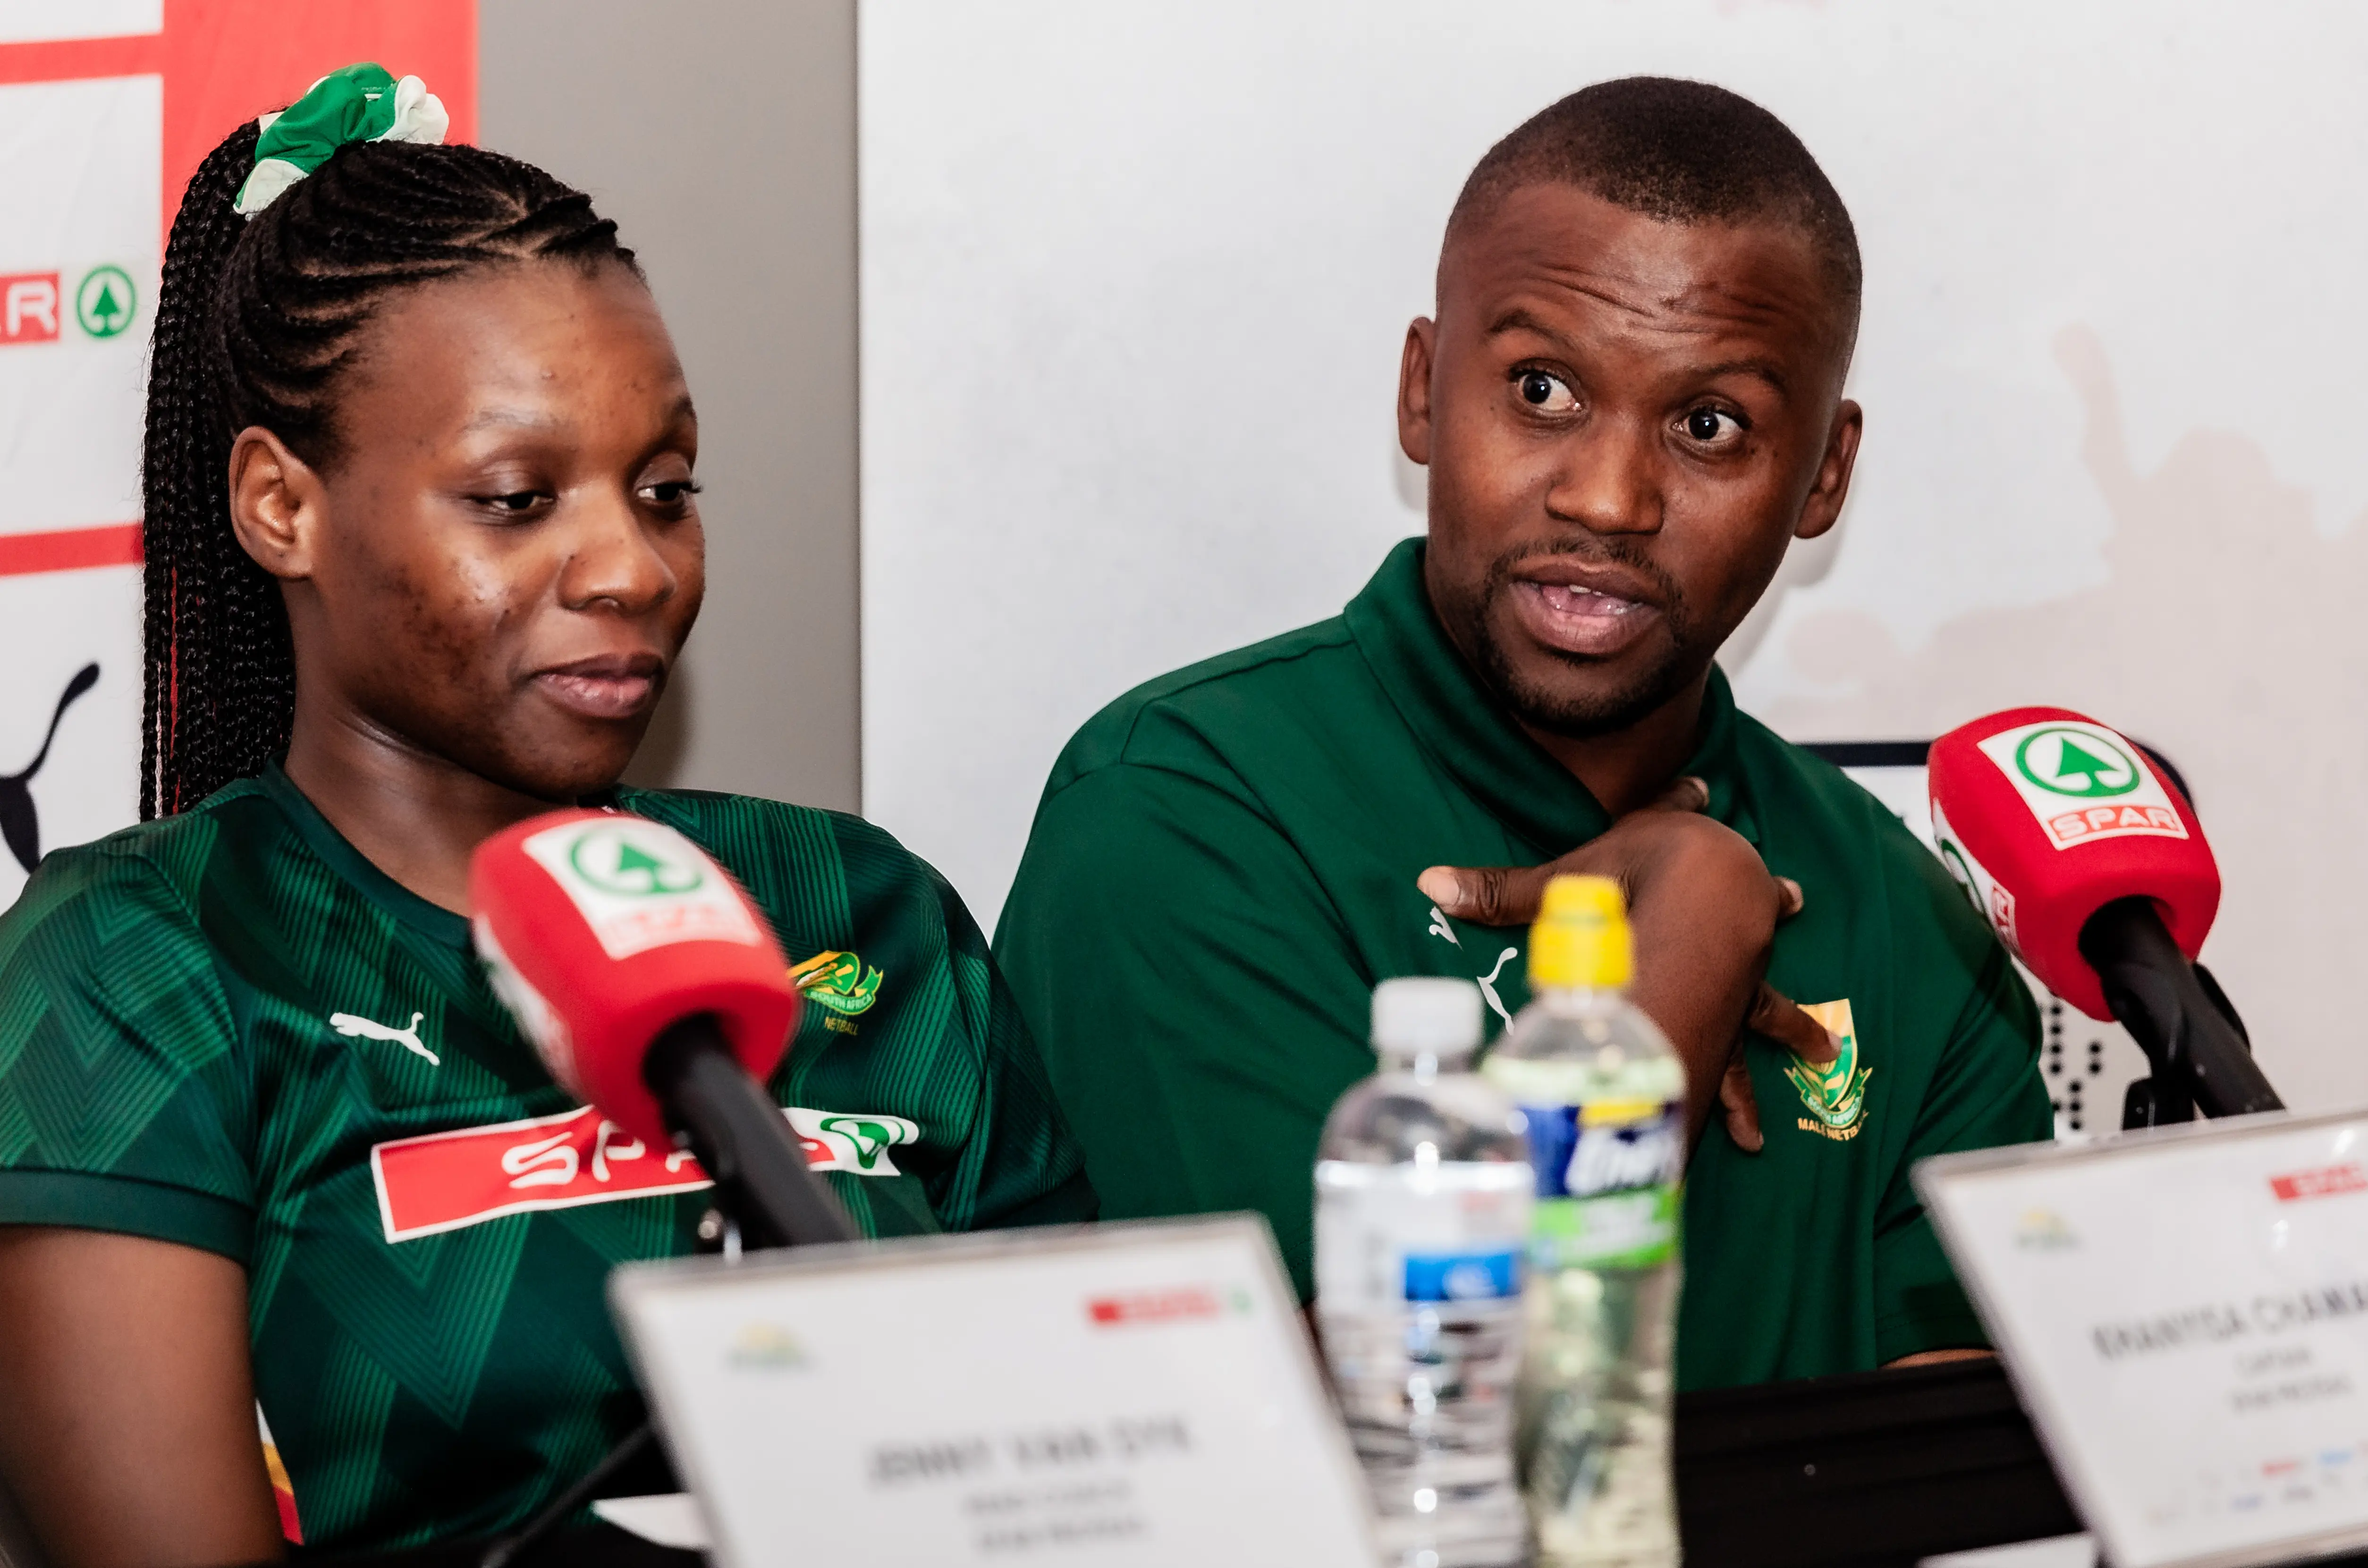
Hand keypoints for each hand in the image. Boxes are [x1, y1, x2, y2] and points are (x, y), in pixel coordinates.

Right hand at [1414, 777, 1836, 1152]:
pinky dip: (1782, 1043)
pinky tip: (1821, 1062)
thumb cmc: (1631, 883)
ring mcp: (1734, 943)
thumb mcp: (1558, 887)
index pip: (1673, 813)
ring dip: (1786, 1005)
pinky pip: (1758, 1023)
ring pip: (1763, 970)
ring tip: (1818, 1040)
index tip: (1705, 784)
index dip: (1683, 799)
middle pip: (1741, 888)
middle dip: (1765, 894)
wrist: (1695, 902)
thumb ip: (1500, 892)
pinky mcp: (1740, 988)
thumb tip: (1428, 881)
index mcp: (1668, 851)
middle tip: (1796, 896)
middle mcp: (1714, 896)